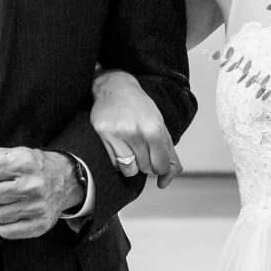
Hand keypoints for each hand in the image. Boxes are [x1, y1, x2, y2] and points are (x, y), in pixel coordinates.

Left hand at [0, 148, 84, 238]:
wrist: (65, 180)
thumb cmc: (29, 165)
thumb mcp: (5, 155)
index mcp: (22, 162)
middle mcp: (32, 185)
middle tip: (0, 187)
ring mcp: (37, 207)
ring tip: (7, 199)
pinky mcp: (39, 225)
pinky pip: (5, 232)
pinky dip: (5, 223)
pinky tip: (15, 212)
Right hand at [91, 69, 180, 186]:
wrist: (115, 87)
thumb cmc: (140, 108)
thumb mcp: (160, 126)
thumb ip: (168, 155)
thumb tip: (164, 183)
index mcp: (154, 128)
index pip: (161, 166)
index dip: (160, 166)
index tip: (155, 157)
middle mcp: (136, 131)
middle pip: (145, 168)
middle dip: (145, 162)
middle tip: (141, 145)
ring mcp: (117, 133)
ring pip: (128, 169)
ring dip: (130, 163)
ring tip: (129, 146)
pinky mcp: (102, 133)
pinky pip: (113, 163)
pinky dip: (116, 159)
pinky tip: (117, 143)